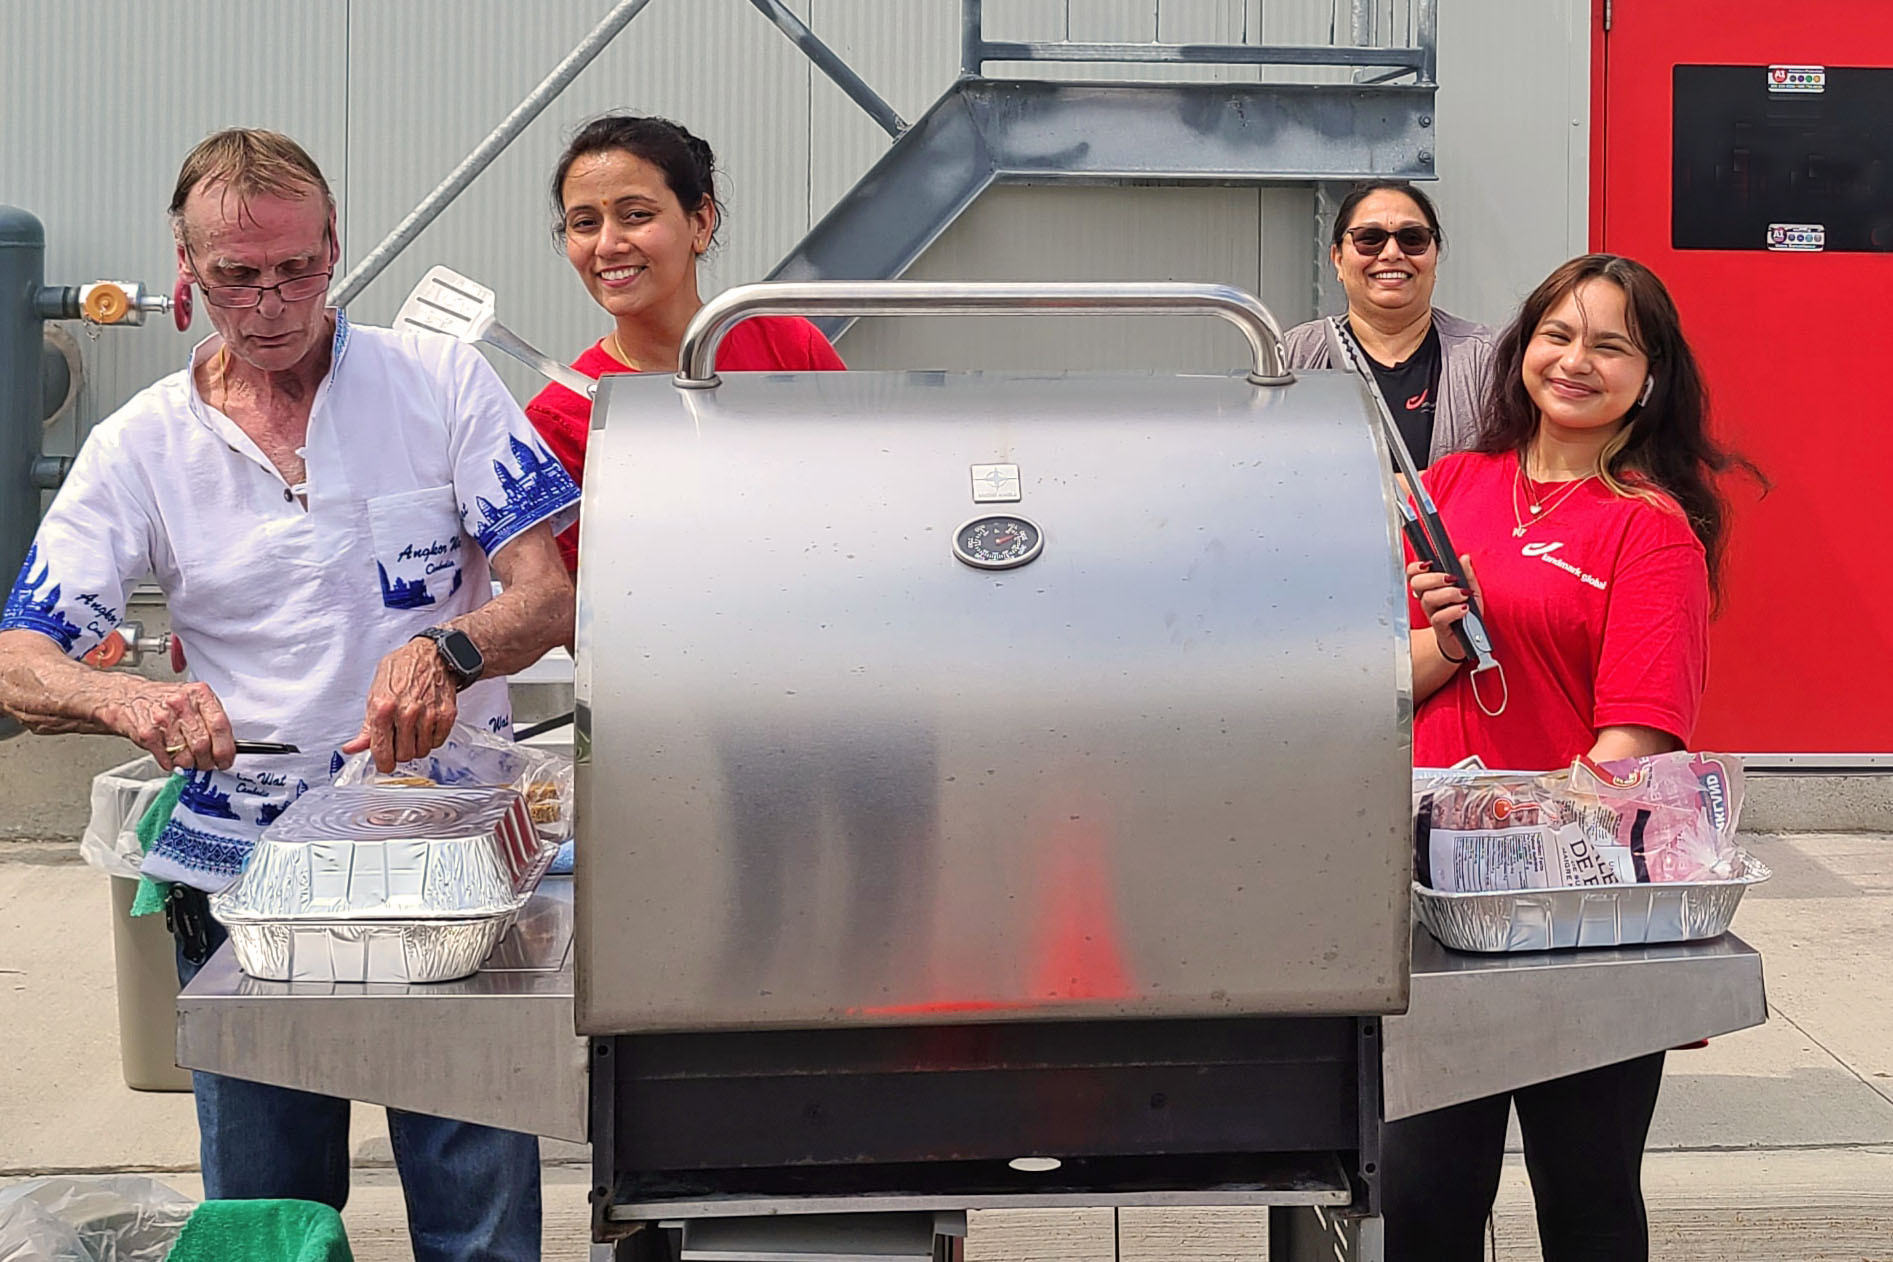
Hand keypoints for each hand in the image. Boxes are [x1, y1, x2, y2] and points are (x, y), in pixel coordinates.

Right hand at [103, 679, 236, 772]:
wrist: (127, 698)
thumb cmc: (163, 701)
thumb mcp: (192, 700)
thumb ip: (210, 719)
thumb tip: (228, 746)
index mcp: (199, 694)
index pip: (220, 725)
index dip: (226, 748)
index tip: (226, 760)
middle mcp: (181, 704)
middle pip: (203, 744)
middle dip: (207, 761)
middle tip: (207, 764)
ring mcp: (163, 718)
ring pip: (185, 756)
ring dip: (189, 765)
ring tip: (187, 760)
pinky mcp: (148, 733)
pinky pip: (167, 759)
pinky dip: (172, 764)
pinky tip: (171, 756)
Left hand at [342, 637, 458, 772]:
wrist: (433, 654)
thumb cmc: (403, 669)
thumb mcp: (376, 692)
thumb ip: (366, 725)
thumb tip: (354, 747)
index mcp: (383, 707)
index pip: (382, 750)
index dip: (383, 763)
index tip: (385, 764)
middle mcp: (406, 712)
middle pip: (404, 755)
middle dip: (400, 752)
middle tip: (400, 741)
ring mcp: (428, 714)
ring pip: (422, 751)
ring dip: (417, 746)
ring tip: (414, 731)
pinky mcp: (446, 715)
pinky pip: (438, 742)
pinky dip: (432, 739)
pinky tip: (427, 726)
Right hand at [1407, 553, 1484, 654]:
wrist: (1470, 640)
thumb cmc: (1467, 615)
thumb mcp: (1471, 590)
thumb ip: (1467, 574)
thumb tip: (1463, 558)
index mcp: (1432, 588)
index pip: (1413, 574)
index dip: (1416, 568)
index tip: (1429, 564)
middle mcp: (1428, 600)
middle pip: (1417, 583)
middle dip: (1434, 577)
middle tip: (1452, 578)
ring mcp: (1432, 613)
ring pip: (1428, 598)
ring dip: (1448, 593)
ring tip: (1464, 594)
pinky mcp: (1440, 628)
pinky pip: (1439, 617)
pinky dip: (1453, 611)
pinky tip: (1464, 608)